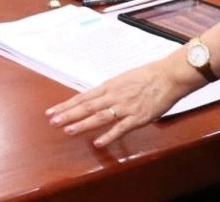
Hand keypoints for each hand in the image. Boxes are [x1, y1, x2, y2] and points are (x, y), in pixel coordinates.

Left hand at [47, 55, 200, 146]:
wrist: (168, 76)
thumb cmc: (148, 76)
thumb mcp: (123, 79)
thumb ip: (110, 90)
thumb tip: (97, 98)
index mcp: (108, 86)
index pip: (82, 97)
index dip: (66, 105)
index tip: (51, 111)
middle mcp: (113, 96)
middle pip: (86, 107)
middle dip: (68, 114)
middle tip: (52, 121)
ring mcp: (124, 107)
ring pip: (99, 117)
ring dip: (82, 124)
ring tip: (67, 130)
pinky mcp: (137, 117)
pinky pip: (120, 128)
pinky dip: (108, 136)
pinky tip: (97, 143)